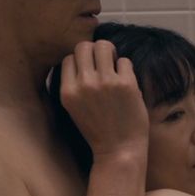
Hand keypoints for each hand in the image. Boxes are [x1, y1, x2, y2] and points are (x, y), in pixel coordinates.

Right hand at [58, 40, 147, 163]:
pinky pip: (124, 60)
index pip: (68, 58)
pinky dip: (126, 68)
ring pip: (104, 45)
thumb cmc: (98, 130)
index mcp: (68, 92)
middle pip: (84, 46)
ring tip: (114, 66)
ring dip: (110, 52)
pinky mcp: (126, 84)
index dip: (80, 62)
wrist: (119, 150)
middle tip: (103, 63)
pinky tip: (126, 82)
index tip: (89, 71)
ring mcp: (105, 82)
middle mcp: (84, 84)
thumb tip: (83, 60)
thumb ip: (75, 85)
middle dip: (94, 51)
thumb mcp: (75, 108)